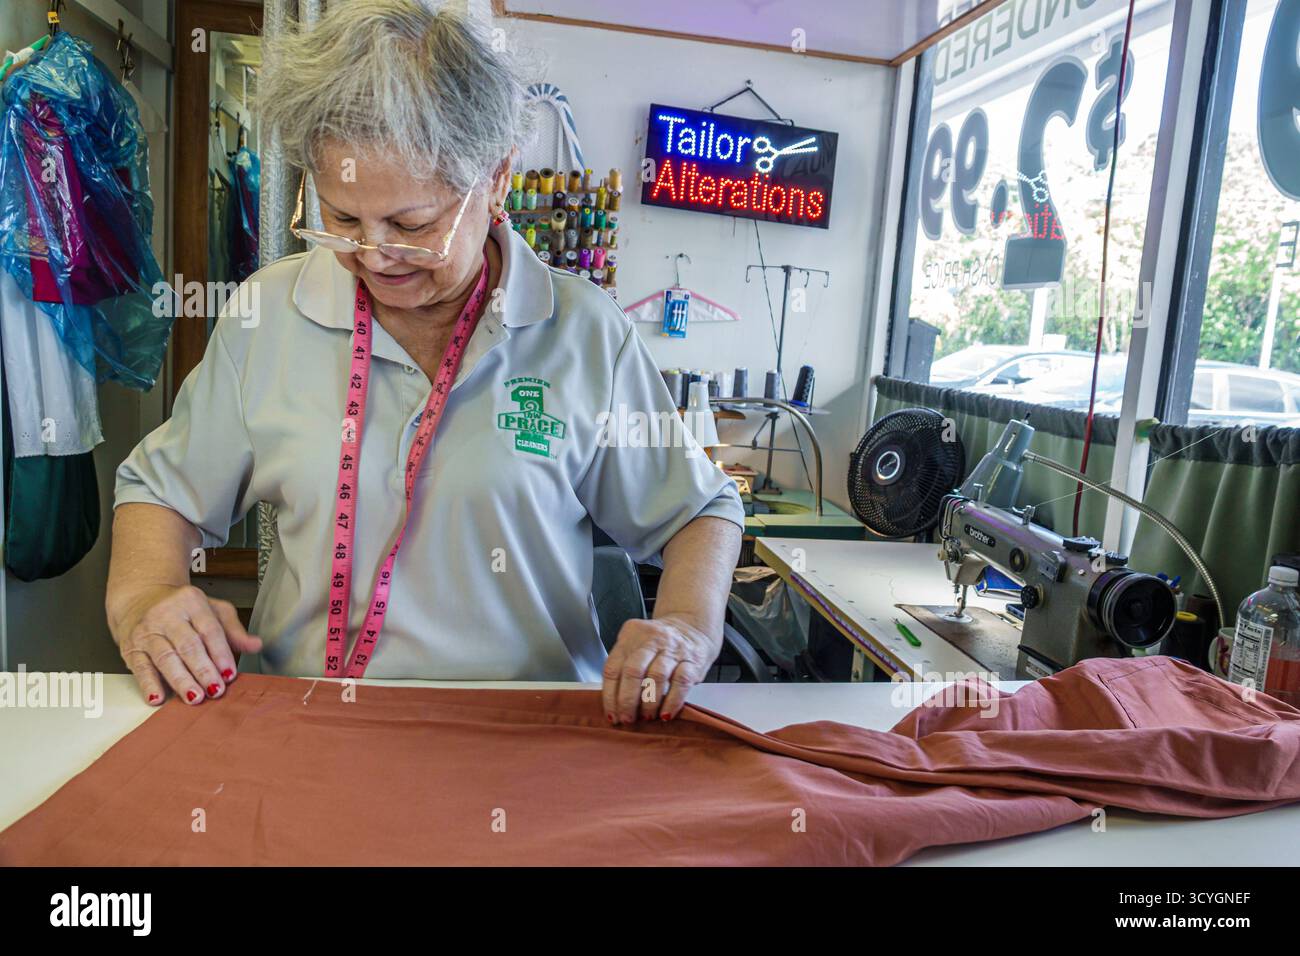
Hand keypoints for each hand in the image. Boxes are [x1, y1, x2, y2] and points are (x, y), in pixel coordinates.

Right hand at [110, 584, 262, 706]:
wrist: (141, 599)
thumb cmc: (183, 609)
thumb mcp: (212, 610)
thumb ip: (233, 630)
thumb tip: (256, 645)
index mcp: (191, 602)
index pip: (209, 630)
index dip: (221, 654)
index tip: (230, 674)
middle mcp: (166, 615)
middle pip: (187, 645)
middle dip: (203, 670)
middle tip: (215, 690)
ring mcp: (147, 631)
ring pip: (165, 658)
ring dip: (180, 680)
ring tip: (194, 697)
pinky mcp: (131, 648)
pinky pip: (140, 667)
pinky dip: (148, 684)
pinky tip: (158, 697)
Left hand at [601, 615, 719, 723]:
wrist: (690, 627)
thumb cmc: (658, 643)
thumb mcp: (635, 644)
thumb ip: (622, 666)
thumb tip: (613, 703)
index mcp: (631, 635)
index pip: (613, 667)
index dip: (610, 696)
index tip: (612, 714)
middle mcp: (651, 639)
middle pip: (633, 672)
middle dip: (627, 701)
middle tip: (627, 719)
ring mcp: (673, 649)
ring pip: (656, 677)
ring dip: (649, 703)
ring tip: (646, 717)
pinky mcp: (692, 661)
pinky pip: (681, 682)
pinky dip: (672, 702)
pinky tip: (665, 714)